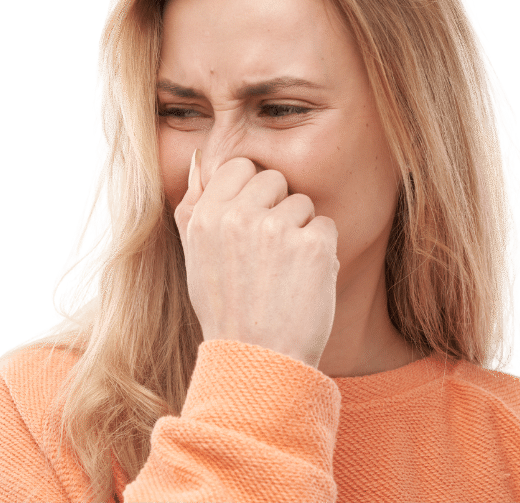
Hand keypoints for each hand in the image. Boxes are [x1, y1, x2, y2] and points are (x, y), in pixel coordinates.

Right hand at [173, 151, 339, 368]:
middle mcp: (238, 217)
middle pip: (275, 180)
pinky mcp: (311, 246)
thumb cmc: (227, 308)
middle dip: (278, 209)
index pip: (241, 167)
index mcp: (205, 217)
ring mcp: (276, 229)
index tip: (253, 222)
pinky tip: (303, 280)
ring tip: (283, 272)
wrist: (259, 360)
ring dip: (300, 232)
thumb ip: (194, 205)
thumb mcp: (195, 257)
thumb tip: (200, 159)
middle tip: (268, 254)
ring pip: (303, 203)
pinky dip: (321, 252)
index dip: (252, 192)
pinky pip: (326, 226)